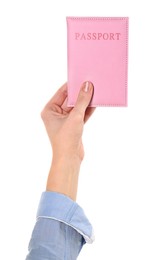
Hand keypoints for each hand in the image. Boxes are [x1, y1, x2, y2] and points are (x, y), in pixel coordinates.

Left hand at [41, 81, 94, 199]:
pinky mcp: (73, 126)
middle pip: (70, 99)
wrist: (70, 159)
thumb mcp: (75, 117)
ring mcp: (65, 120)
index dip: (72, 85)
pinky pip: (81, 114)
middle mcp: (56, 114)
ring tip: (96, 91)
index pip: (61, 93)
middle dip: (80, 93)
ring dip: (85, 101)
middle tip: (91, 83)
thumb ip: (81, 101)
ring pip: (77, 107)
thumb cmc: (66, 139)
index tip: (81, 77)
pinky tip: (96, 103)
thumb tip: (87, 86)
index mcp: (49, 110)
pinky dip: (88, 110)